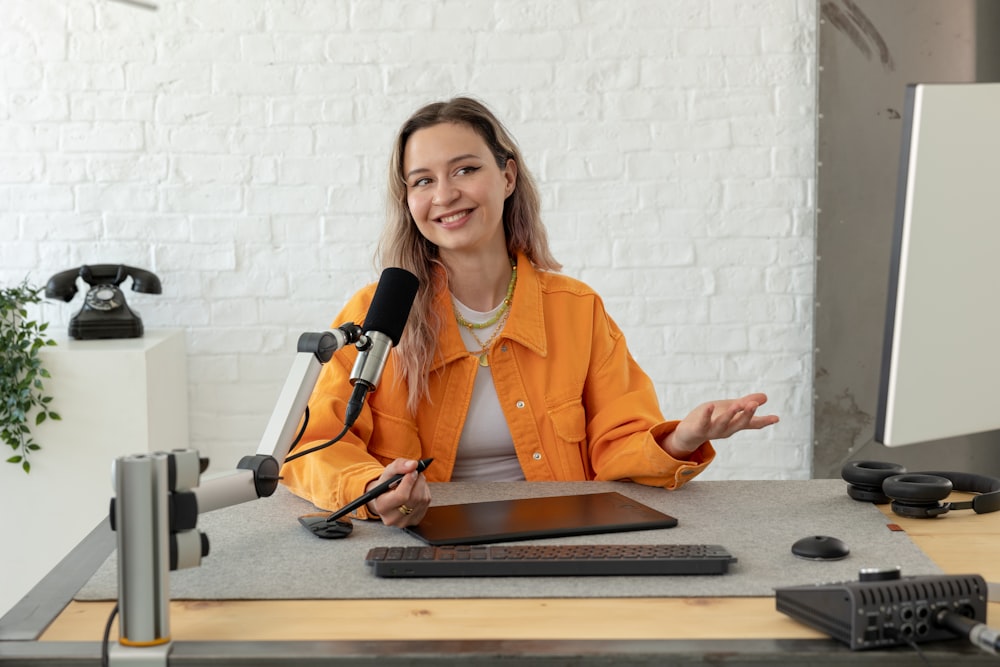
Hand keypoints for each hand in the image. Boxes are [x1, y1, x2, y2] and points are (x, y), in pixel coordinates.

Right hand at [367, 458, 431, 526]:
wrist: (385, 498)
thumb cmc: (385, 484)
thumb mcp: (387, 472)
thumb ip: (399, 465)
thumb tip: (413, 465)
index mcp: (381, 506)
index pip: (400, 496)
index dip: (409, 481)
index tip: (412, 471)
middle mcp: (392, 518)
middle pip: (414, 498)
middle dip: (418, 481)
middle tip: (415, 472)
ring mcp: (404, 521)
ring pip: (422, 499)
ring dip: (422, 485)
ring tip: (414, 480)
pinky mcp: (415, 520)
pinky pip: (426, 504)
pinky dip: (424, 492)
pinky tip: (416, 489)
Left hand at [661, 392, 778, 457]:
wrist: (689, 433)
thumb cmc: (711, 419)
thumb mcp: (729, 409)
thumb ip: (745, 404)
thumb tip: (766, 397)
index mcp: (735, 424)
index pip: (752, 423)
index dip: (764, 421)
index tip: (776, 418)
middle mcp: (726, 429)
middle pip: (739, 423)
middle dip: (747, 414)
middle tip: (754, 404)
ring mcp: (713, 430)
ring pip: (723, 424)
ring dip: (730, 415)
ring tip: (737, 404)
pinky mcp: (700, 429)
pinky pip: (703, 422)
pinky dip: (707, 414)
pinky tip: (710, 405)